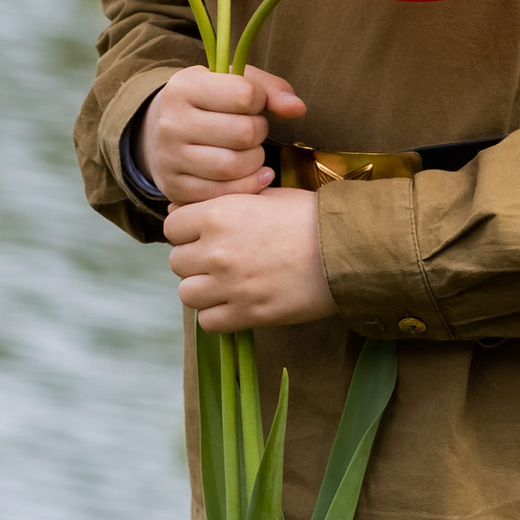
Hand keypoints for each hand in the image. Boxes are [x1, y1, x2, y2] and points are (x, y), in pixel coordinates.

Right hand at [140, 63, 307, 209]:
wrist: (163, 131)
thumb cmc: (209, 102)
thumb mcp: (234, 83)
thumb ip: (270, 90)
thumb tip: (298, 109)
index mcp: (184, 87)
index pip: (244, 95)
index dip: (260, 100)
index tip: (253, 104)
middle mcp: (170, 122)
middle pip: (242, 133)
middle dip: (259, 132)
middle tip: (254, 130)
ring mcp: (169, 158)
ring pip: (233, 166)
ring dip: (255, 160)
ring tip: (251, 151)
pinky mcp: (174, 188)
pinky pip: (222, 194)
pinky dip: (248, 185)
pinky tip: (256, 174)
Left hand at [167, 186, 336, 330]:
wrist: (347, 250)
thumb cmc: (310, 217)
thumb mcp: (265, 196)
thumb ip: (222, 202)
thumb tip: (180, 208)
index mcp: (219, 214)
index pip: (172, 226)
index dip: (187, 231)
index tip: (205, 235)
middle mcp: (218, 250)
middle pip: (176, 262)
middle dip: (195, 262)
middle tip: (221, 261)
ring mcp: (231, 284)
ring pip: (187, 294)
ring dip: (203, 291)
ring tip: (226, 285)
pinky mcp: (248, 313)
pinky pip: (208, 323)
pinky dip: (218, 317)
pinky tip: (237, 305)